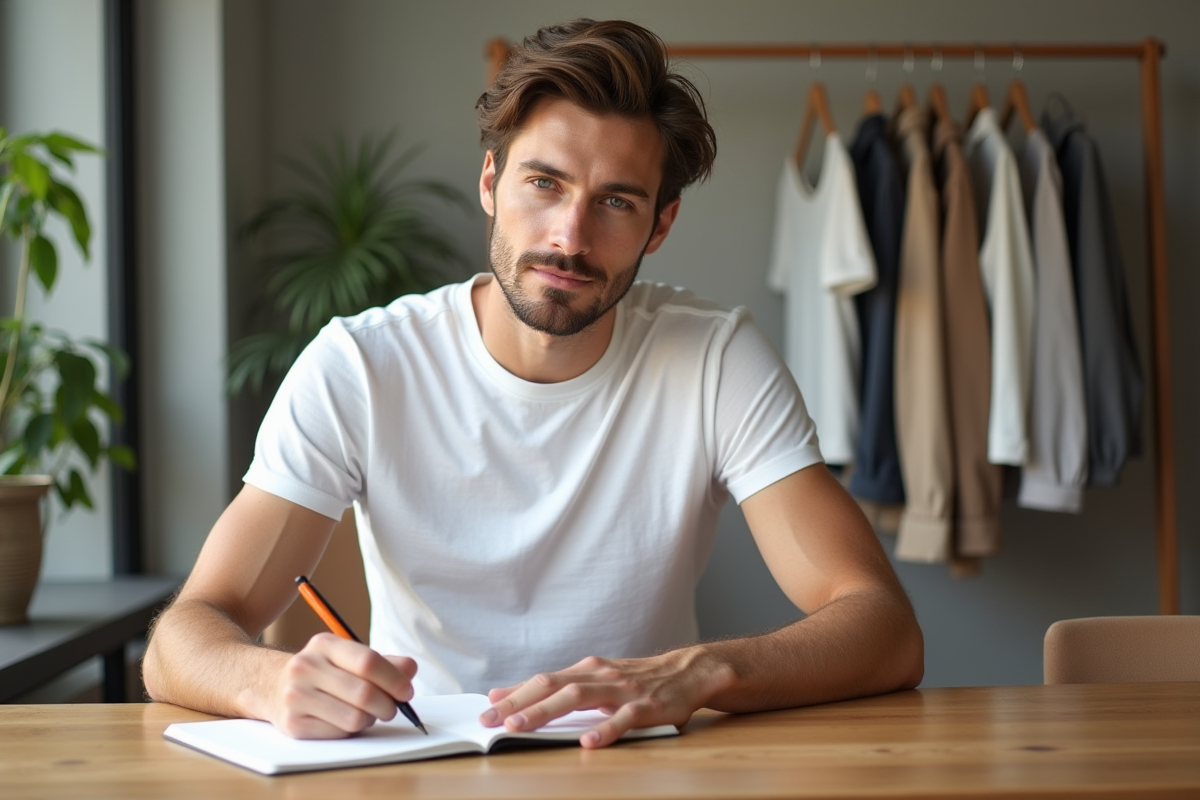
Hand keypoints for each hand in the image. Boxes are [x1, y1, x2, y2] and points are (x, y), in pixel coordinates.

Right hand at [265, 632, 417, 738]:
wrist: (272, 686)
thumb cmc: (322, 672)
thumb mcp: (348, 657)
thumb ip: (382, 662)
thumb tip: (410, 669)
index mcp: (324, 644)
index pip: (368, 662)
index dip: (394, 679)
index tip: (408, 692)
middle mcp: (305, 667)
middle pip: (364, 693)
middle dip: (388, 705)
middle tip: (393, 708)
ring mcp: (295, 696)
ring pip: (354, 718)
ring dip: (370, 719)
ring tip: (367, 713)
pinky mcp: (292, 724)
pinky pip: (338, 734)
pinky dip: (351, 731)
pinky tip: (346, 721)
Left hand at [478, 649, 731, 747]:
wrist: (688, 672)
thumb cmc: (637, 680)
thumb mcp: (598, 680)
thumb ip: (561, 689)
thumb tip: (514, 696)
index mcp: (587, 670)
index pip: (543, 680)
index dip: (515, 693)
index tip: (487, 706)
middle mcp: (600, 676)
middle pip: (553, 686)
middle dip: (520, 703)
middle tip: (492, 720)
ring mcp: (623, 690)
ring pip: (579, 698)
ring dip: (546, 712)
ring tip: (522, 727)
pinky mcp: (646, 706)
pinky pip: (623, 719)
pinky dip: (604, 729)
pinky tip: (588, 742)